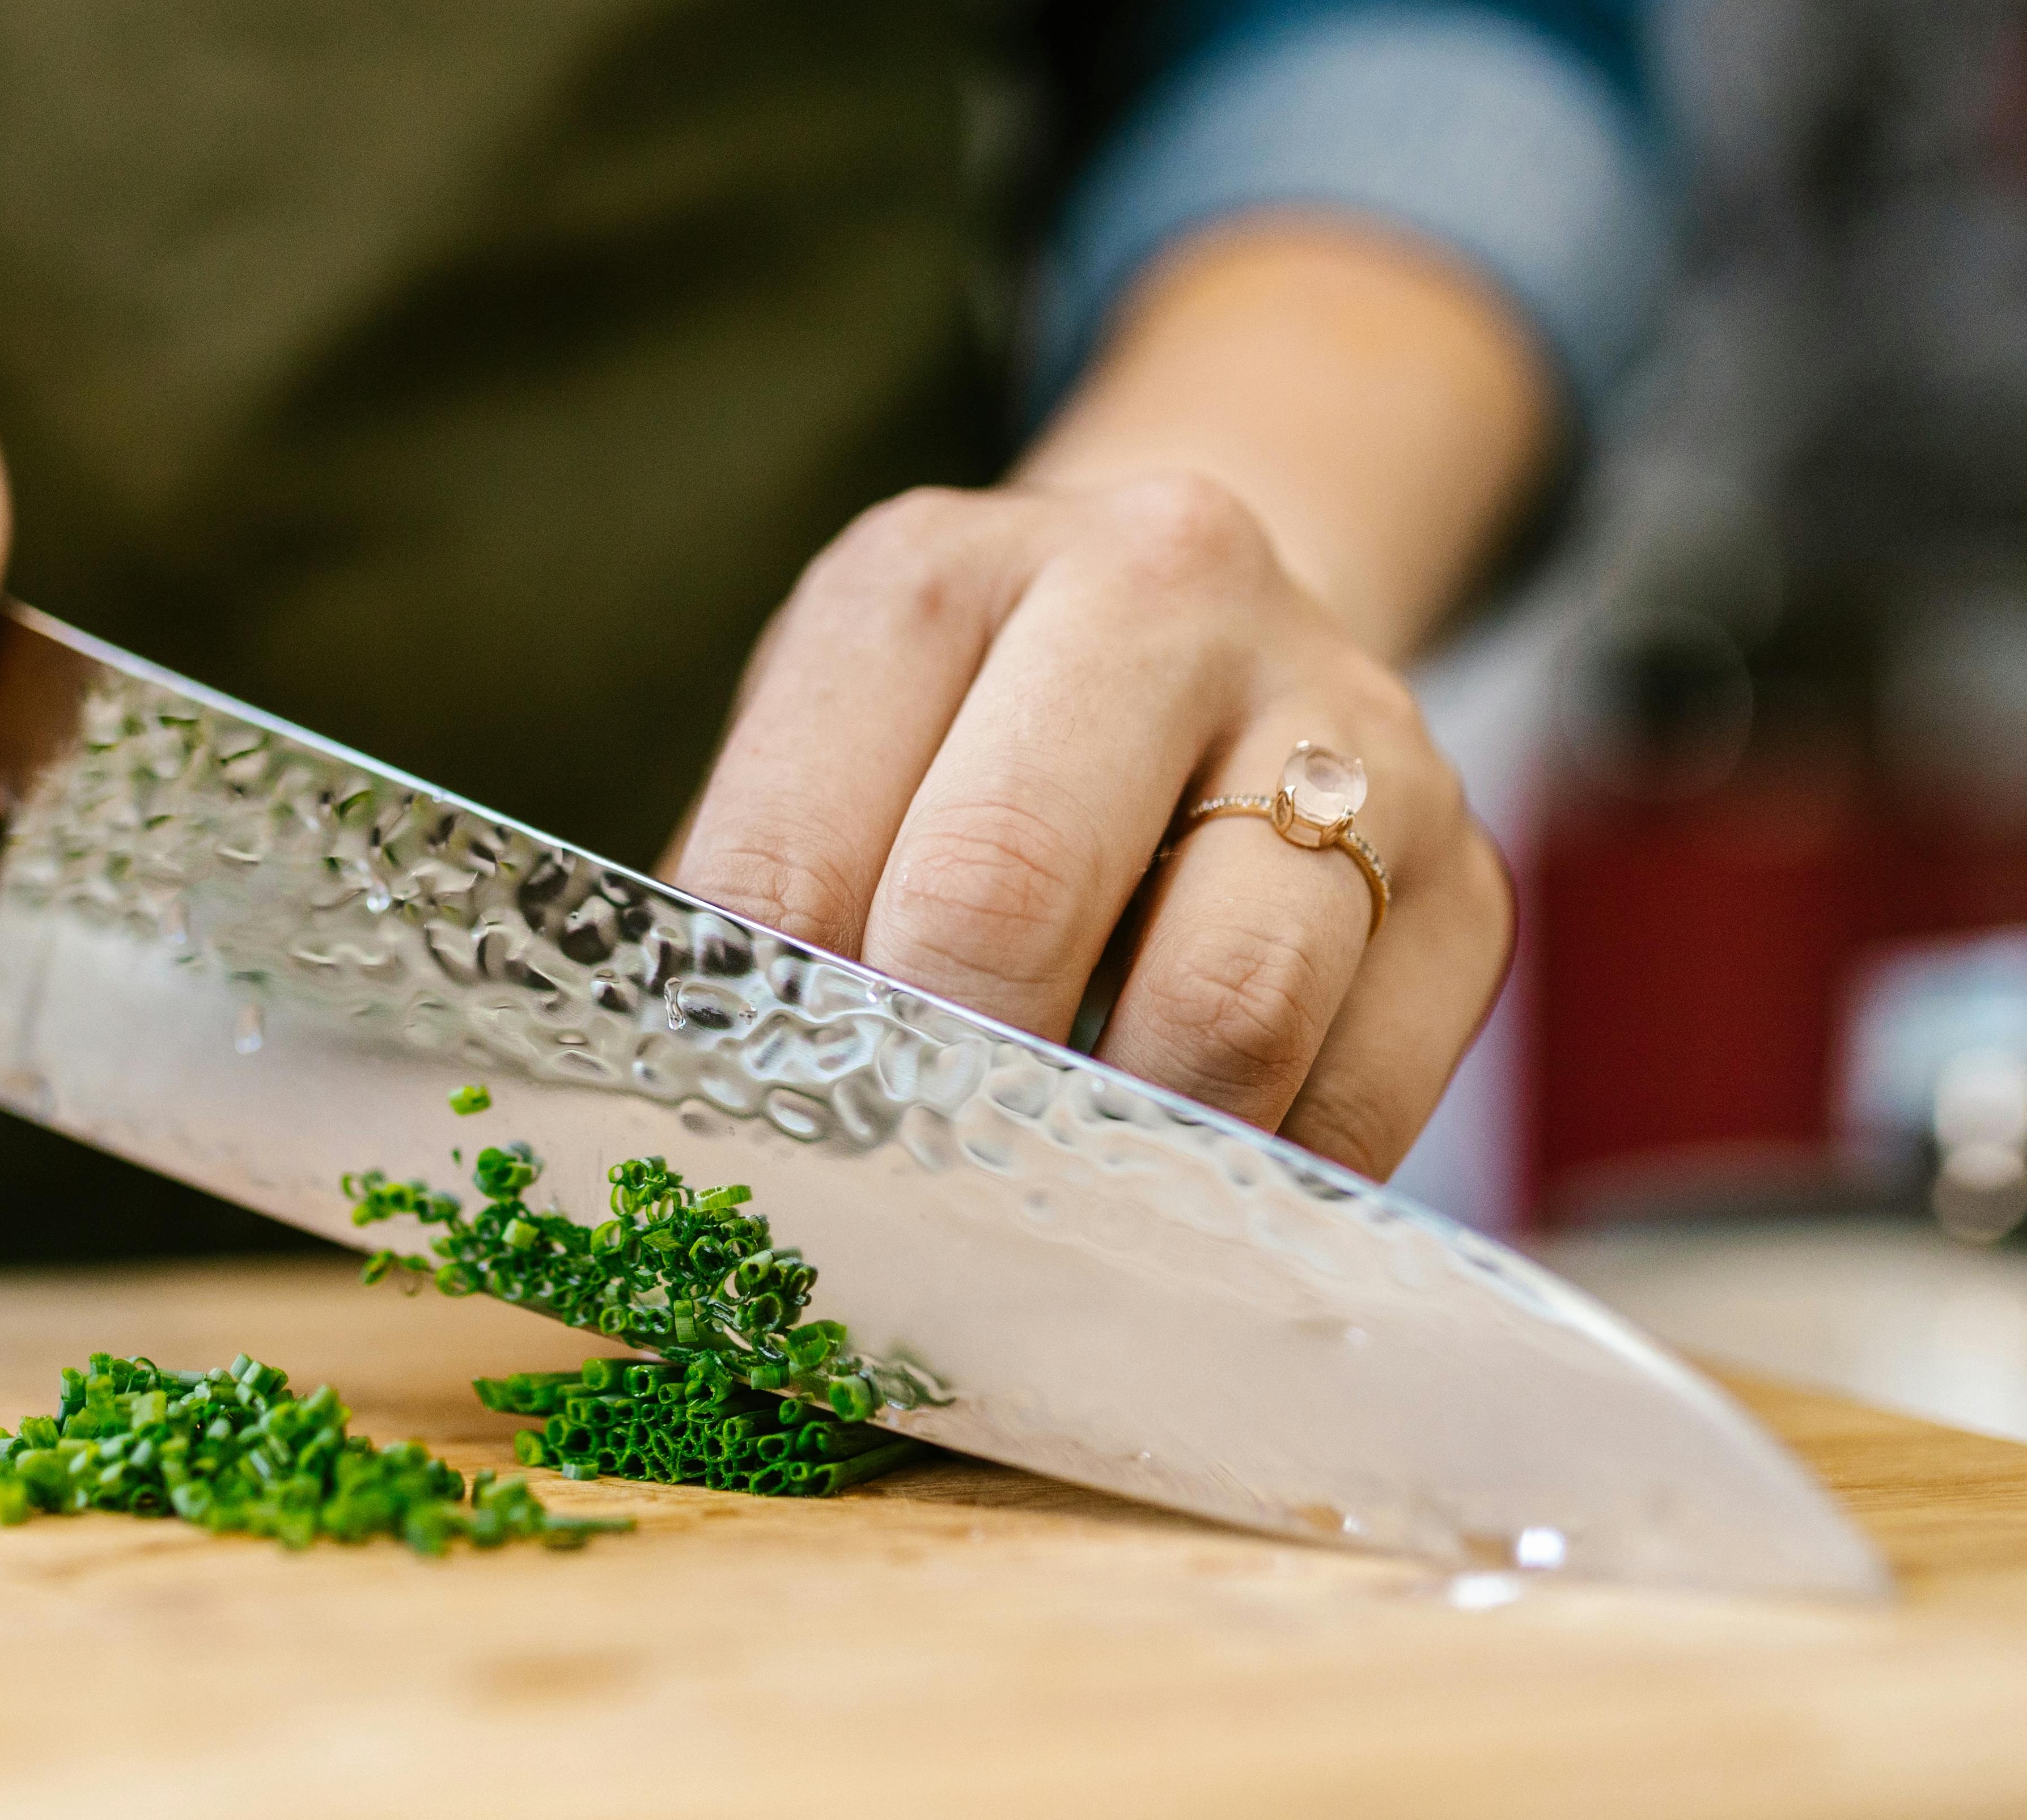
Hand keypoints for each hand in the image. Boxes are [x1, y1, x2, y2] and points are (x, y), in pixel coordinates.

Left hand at [668, 475, 1512, 1179]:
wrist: (1216, 647)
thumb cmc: (973, 742)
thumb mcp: (838, 761)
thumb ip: (769, 916)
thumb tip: (720, 1124)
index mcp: (934, 577)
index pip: (791, 856)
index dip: (766, 1040)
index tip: (767, 1147)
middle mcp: (1155, 593)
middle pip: (1001, 900)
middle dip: (933, 1088)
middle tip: (904, 1191)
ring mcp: (1342, 727)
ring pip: (1221, 1012)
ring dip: (1110, 1155)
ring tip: (1047, 1198)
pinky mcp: (1469, 877)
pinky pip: (1353, 1104)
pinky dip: (1250, 1187)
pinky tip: (1180, 1178)